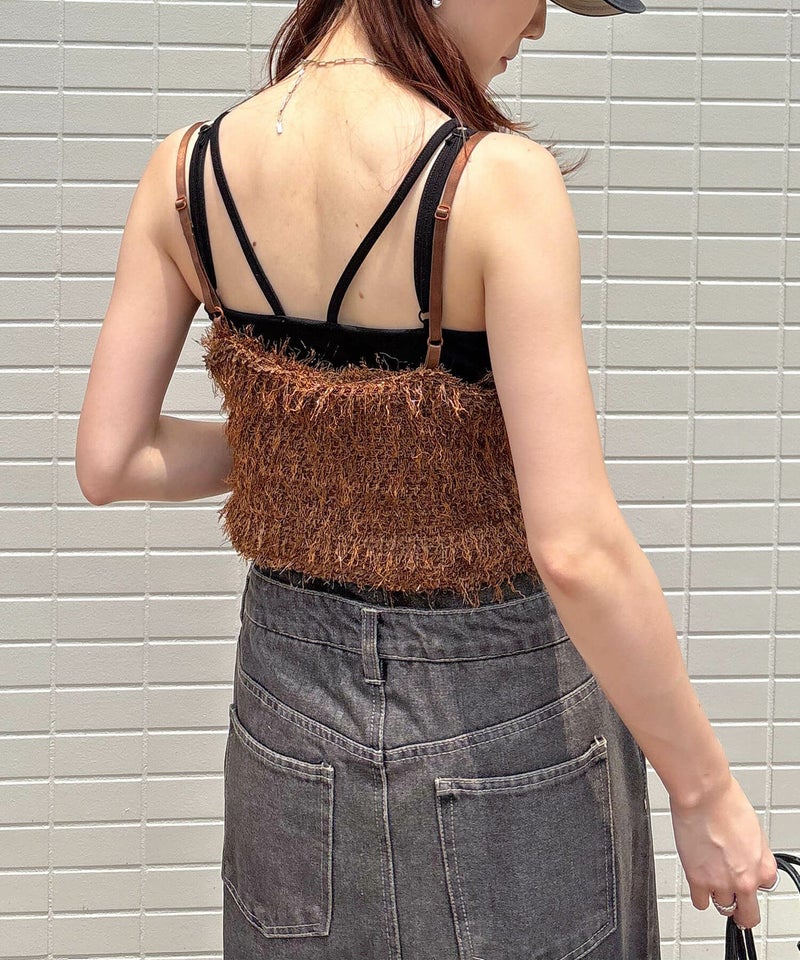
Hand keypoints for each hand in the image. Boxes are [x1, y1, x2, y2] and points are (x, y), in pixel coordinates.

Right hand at [669, 773, 778, 929]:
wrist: (704, 795)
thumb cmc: (726, 802)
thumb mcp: (754, 830)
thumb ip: (753, 852)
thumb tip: (747, 857)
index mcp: (764, 866)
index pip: (765, 888)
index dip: (753, 880)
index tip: (745, 876)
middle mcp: (746, 879)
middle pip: (748, 914)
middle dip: (742, 910)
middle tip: (736, 905)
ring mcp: (721, 882)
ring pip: (723, 908)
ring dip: (718, 896)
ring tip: (711, 878)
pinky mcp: (697, 880)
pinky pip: (700, 902)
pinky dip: (700, 895)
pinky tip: (698, 880)